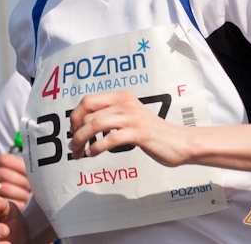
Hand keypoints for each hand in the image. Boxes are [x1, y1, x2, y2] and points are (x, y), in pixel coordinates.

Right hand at [0, 154, 30, 211]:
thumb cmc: (1, 185)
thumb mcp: (5, 173)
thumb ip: (16, 170)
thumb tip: (35, 170)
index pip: (5, 160)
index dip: (20, 166)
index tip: (31, 174)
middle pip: (6, 174)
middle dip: (22, 182)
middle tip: (31, 188)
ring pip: (4, 188)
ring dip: (20, 193)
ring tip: (27, 197)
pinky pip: (1, 202)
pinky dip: (15, 204)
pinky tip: (21, 205)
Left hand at [68, 91, 186, 166]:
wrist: (178, 142)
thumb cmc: (152, 133)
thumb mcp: (130, 118)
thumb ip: (111, 116)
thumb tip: (85, 125)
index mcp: (122, 97)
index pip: (88, 100)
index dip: (75, 116)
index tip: (72, 131)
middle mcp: (125, 103)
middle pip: (88, 112)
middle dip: (75, 130)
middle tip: (72, 145)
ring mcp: (132, 117)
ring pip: (96, 124)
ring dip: (81, 139)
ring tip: (78, 152)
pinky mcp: (138, 133)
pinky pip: (110, 138)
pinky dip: (96, 147)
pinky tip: (92, 154)